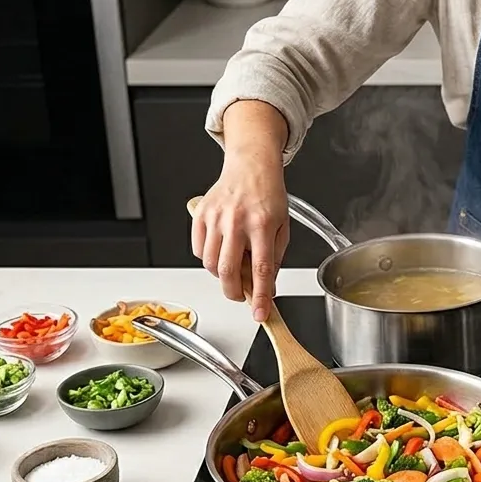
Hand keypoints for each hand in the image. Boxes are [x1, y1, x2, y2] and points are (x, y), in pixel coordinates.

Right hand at [192, 145, 288, 321]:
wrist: (251, 167)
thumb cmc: (269, 196)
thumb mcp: (282, 228)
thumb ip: (275, 259)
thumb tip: (267, 288)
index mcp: (262, 225)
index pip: (261, 270)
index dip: (261, 296)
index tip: (261, 314)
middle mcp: (237, 221)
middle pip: (228, 272)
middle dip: (234, 293)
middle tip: (241, 295)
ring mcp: (215, 218)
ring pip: (209, 264)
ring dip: (221, 276)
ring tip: (233, 267)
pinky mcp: (200, 215)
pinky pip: (197, 250)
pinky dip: (207, 258)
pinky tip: (221, 251)